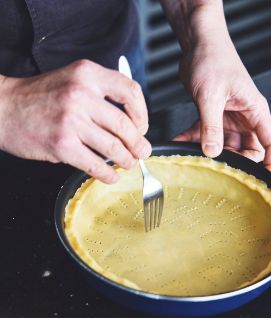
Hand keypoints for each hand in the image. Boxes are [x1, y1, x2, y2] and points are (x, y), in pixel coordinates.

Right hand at [0, 60, 150, 182]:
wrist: (4, 108)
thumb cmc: (41, 96)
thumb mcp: (74, 80)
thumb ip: (102, 93)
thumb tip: (132, 121)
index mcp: (88, 74)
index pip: (130, 92)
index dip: (142, 114)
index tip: (142, 127)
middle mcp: (81, 94)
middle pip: (126, 125)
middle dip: (138, 144)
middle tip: (142, 152)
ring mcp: (71, 121)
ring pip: (114, 147)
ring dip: (127, 160)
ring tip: (128, 163)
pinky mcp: (62, 145)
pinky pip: (95, 165)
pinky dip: (108, 174)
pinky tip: (112, 176)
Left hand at [174, 41, 270, 174]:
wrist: (197, 45)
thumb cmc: (212, 60)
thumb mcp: (211, 96)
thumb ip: (211, 126)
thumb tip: (212, 152)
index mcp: (255, 111)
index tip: (266, 180)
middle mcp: (245, 117)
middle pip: (248, 150)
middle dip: (234, 162)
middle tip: (218, 168)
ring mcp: (228, 118)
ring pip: (225, 146)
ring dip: (209, 152)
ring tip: (193, 156)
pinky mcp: (213, 115)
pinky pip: (205, 134)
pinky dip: (192, 139)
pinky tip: (178, 142)